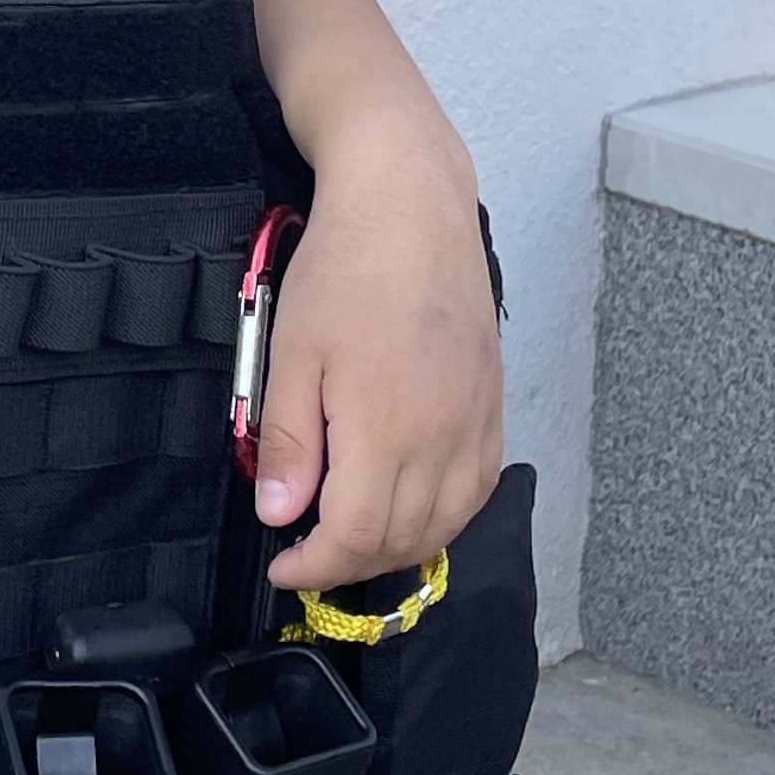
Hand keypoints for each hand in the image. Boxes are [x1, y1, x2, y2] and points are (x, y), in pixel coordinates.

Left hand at [256, 142, 503, 594]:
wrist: (410, 207)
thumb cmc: (344, 271)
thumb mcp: (291, 353)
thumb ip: (290, 442)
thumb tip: (281, 516)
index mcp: (385, 430)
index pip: (356, 536)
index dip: (315, 567)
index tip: (283, 567)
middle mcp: (442, 438)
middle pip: (403, 539)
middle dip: (351, 563)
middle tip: (309, 555)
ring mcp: (475, 423)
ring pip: (447, 523)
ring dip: (399, 547)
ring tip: (353, 538)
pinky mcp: (493, 405)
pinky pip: (478, 487)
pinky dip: (445, 516)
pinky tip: (412, 508)